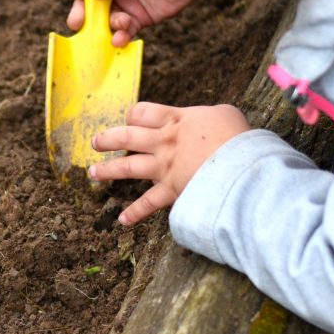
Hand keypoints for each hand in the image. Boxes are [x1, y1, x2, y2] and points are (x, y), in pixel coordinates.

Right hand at [65, 0, 201, 46]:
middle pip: (86, 0)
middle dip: (81, 13)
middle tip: (78, 22)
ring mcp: (123, 2)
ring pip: (103, 19)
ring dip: (105, 25)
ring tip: (120, 23)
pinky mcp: (137, 18)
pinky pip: (122, 30)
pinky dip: (119, 36)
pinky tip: (121, 39)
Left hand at [89, 102, 249, 224]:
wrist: (241, 165)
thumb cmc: (236, 136)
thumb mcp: (224, 114)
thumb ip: (208, 116)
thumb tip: (210, 121)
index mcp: (175, 120)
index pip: (143, 113)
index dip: (134, 116)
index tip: (131, 119)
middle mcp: (163, 142)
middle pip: (127, 137)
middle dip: (108, 139)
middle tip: (95, 142)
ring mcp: (164, 167)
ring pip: (128, 167)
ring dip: (108, 171)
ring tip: (93, 174)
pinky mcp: (170, 191)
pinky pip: (148, 203)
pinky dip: (135, 213)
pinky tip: (123, 220)